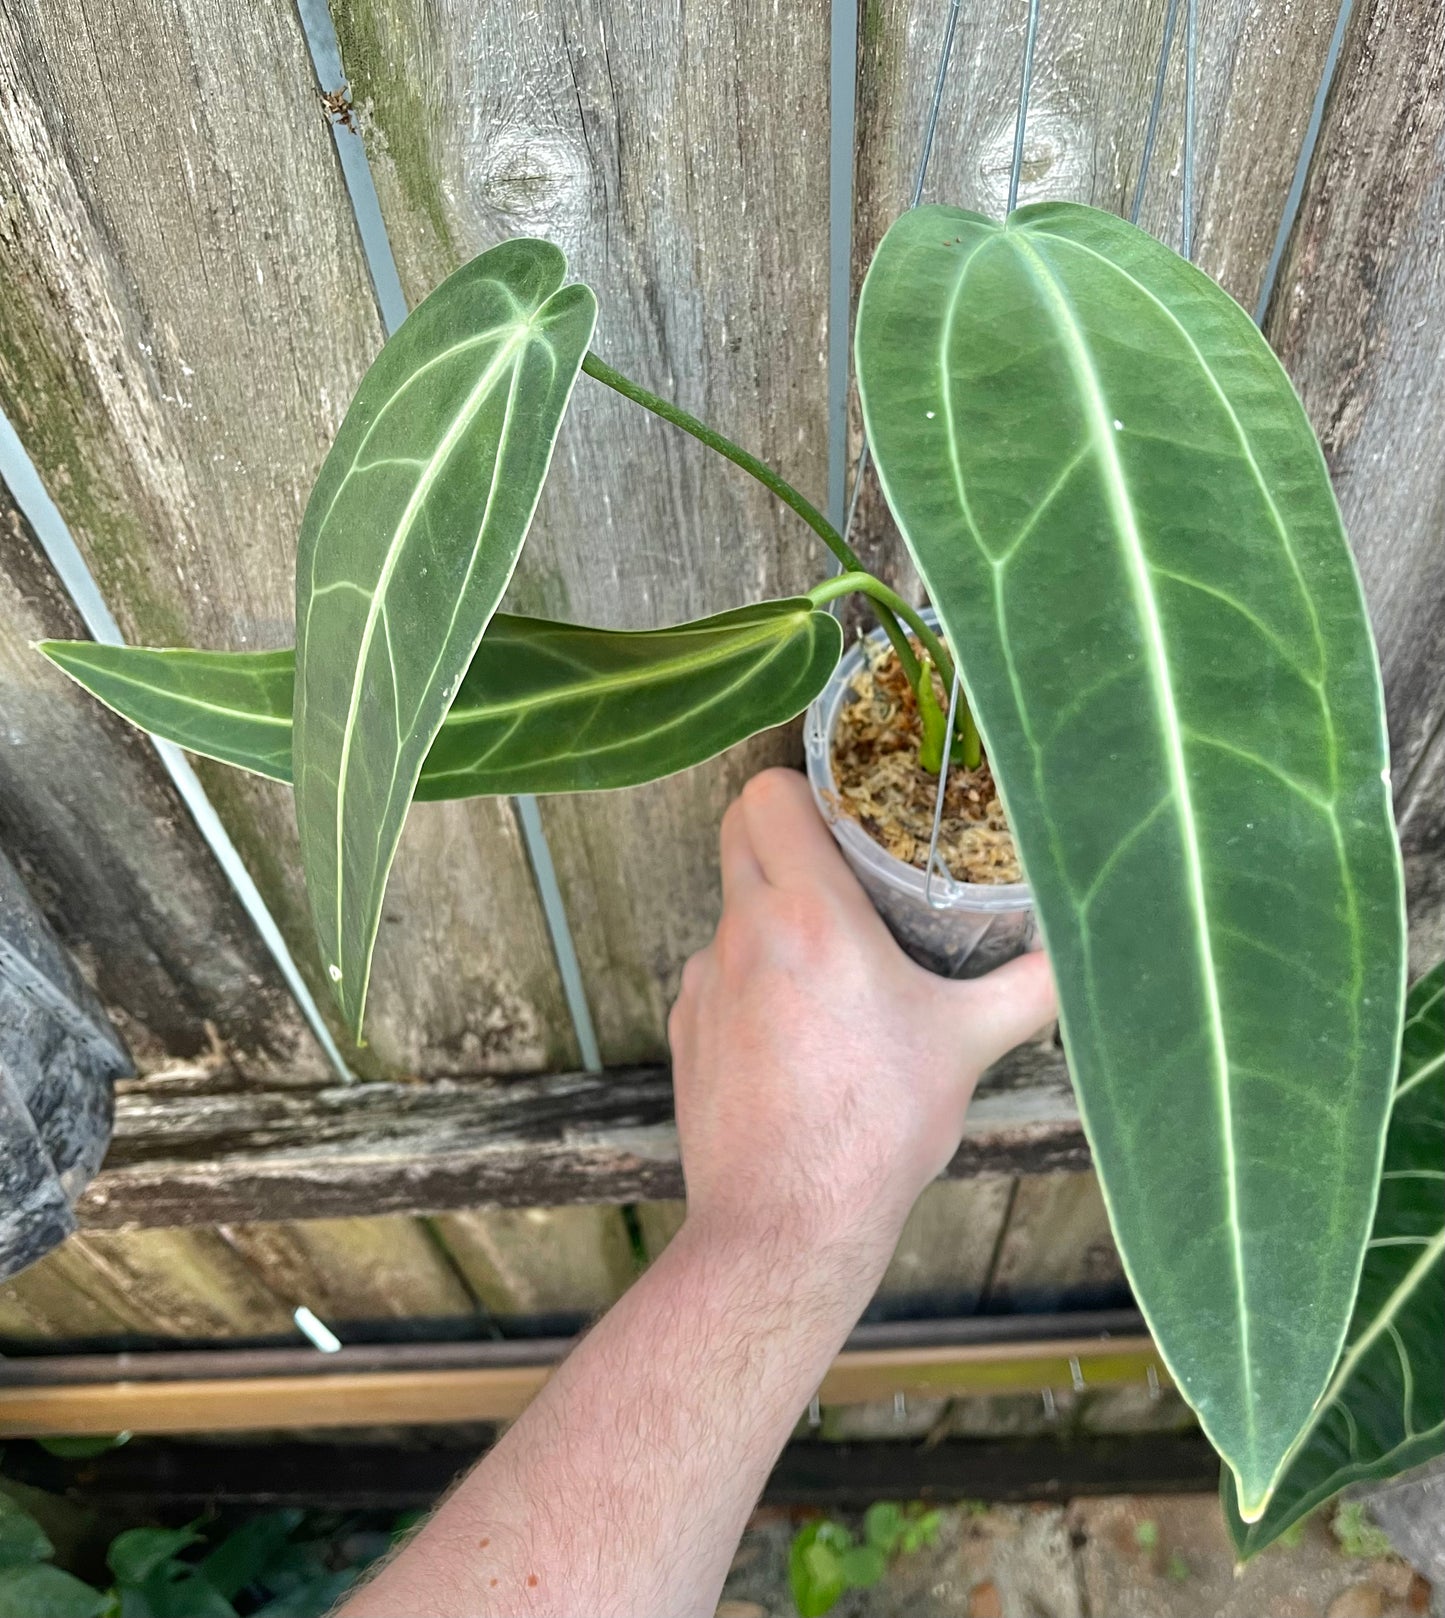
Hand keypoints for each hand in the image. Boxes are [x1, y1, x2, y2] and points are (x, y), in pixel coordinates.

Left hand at [668, 767, 1055, 1284]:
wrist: (785, 1226)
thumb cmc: (876, 1131)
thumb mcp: (967, 1047)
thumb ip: (1027, 988)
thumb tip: (1078, 952)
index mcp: (810, 917)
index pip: (767, 795)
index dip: (802, 788)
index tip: (845, 813)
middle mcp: (743, 934)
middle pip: (737, 831)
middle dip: (783, 834)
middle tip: (842, 868)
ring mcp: (704, 982)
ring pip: (730, 907)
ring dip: (770, 913)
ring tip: (831, 968)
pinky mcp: (686, 1028)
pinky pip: (716, 970)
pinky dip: (751, 977)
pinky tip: (796, 1030)